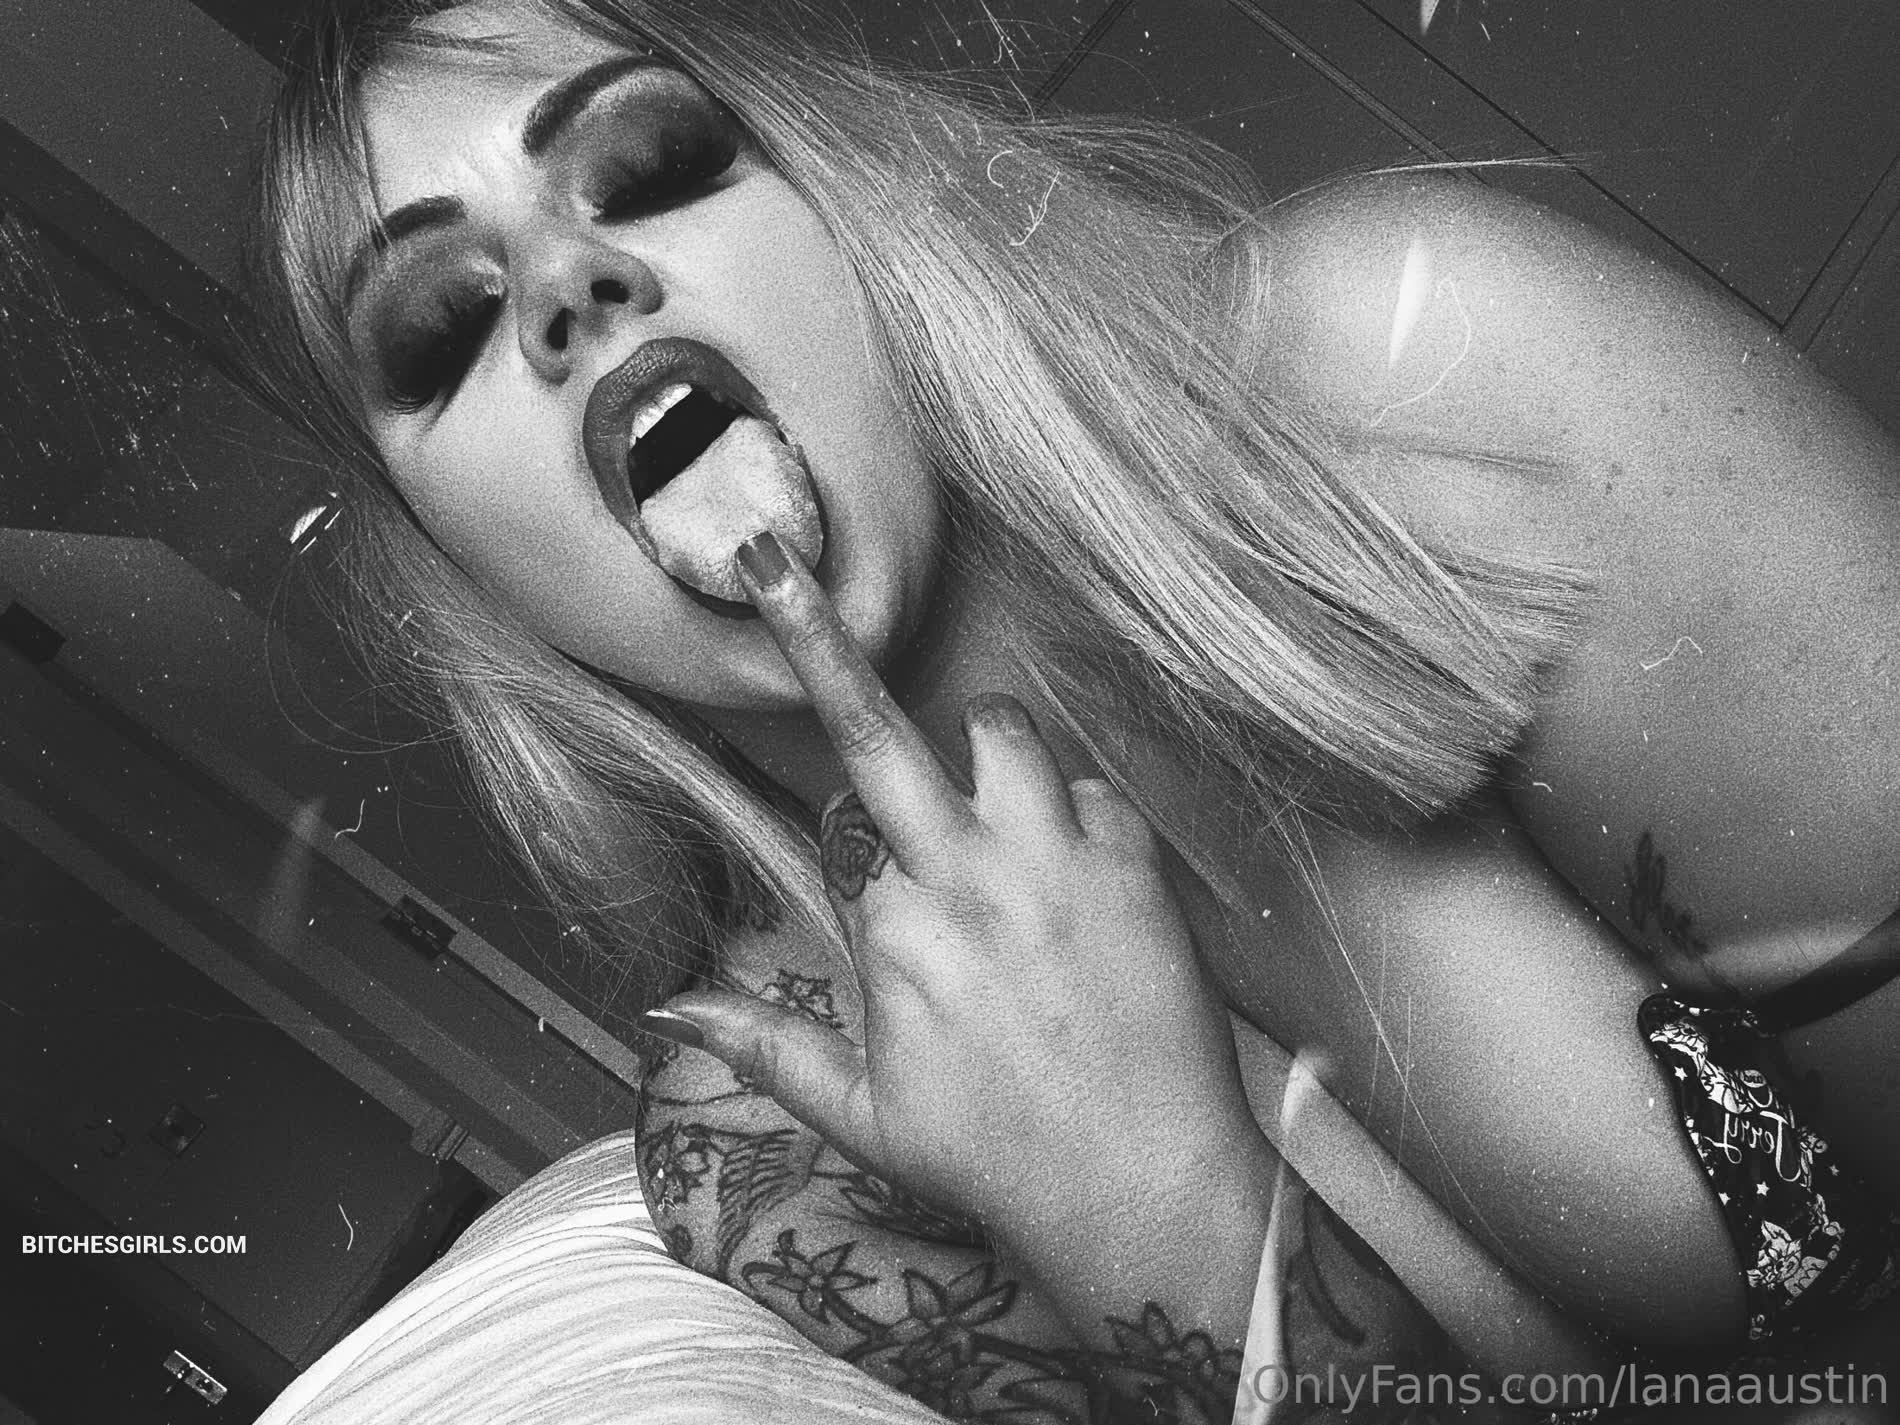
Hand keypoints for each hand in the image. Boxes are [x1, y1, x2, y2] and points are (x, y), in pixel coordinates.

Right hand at [645, 532, 1269, 1262]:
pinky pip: (1097, 790)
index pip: (843, 821)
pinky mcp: (1132, 865)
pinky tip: (1084, 881)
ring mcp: (1052, 862)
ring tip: (1000, 799)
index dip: (858, 833)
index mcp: (889, 930)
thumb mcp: (859, 1111)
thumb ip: (763, 1046)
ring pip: (1005, 734)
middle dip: (815, 639)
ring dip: (991, 746)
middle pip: (877, 731)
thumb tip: (664, 1010)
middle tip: (774, 566)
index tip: (866, 848)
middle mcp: (961, 876)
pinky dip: (1084, 816)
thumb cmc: (995, 1155)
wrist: (1138, 1187)